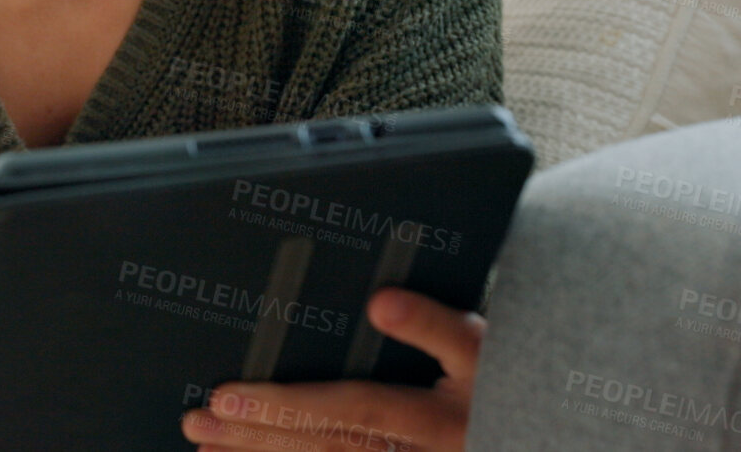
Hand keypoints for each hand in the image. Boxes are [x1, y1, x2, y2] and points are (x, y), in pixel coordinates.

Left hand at [178, 287, 482, 451]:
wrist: (543, 430)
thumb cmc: (510, 381)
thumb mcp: (484, 348)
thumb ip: (435, 326)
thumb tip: (382, 303)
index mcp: (432, 420)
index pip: (348, 410)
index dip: (287, 405)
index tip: (229, 394)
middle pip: (322, 446)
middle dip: (255, 435)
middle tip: (197, 420)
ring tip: (208, 446)